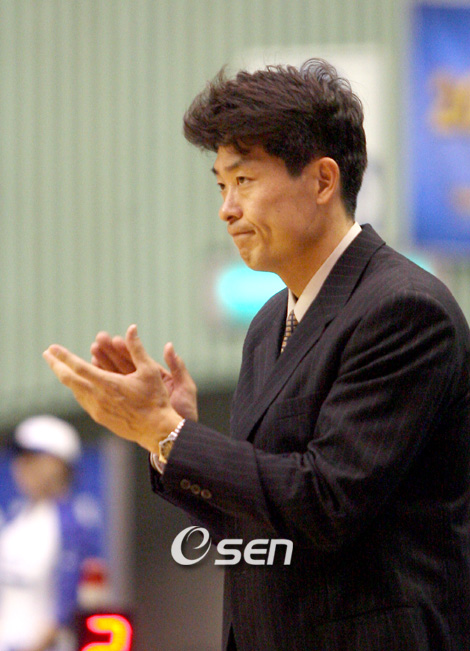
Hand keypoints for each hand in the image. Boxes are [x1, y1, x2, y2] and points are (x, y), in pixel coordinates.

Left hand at [43, 325, 181, 452]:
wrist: (156, 430)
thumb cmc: (155, 399)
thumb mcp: (149, 370)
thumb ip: (137, 348)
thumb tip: (131, 328)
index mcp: (108, 383)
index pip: (78, 367)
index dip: (64, 356)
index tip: (52, 348)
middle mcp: (98, 397)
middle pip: (69, 379)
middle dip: (56, 365)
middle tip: (46, 354)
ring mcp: (97, 409)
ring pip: (75, 391)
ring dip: (66, 377)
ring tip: (60, 367)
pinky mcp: (100, 418)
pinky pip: (83, 400)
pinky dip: (77, 389)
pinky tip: (78, 385)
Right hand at [91, 332, 197, 420]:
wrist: (178, 437)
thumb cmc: (186, 413)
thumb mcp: (186, 388)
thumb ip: (177, 367)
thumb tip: (168, 346)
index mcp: (157, 378)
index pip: (140, 360)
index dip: (128, 349)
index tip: (116, 339)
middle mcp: (144, 384)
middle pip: (125, 365)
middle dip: (111, 353)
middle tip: (98, 340)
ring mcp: (135, 395)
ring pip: (117, 377)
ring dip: (104, 365)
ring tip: (93, 352)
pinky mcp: (128, 407)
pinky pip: (115, 393)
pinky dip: (104, 383)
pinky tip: (92, 374)